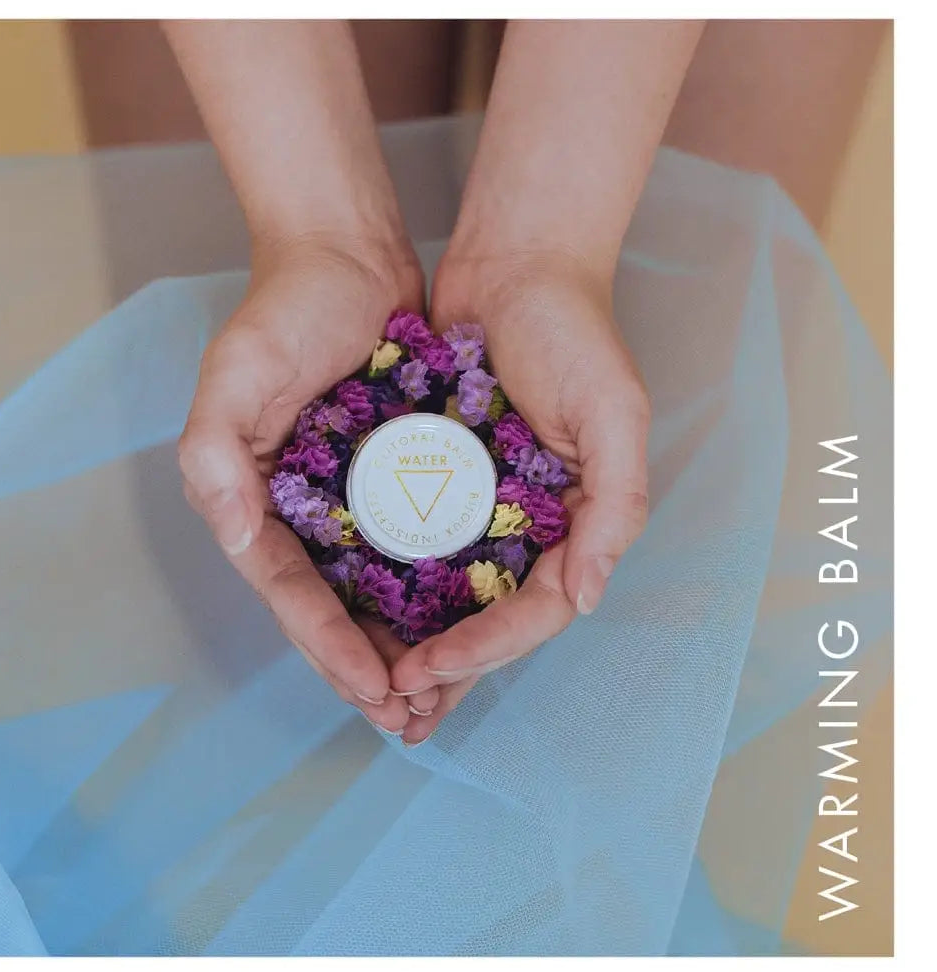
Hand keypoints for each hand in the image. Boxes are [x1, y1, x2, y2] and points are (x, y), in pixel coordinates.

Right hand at [178, 235, 435, 731]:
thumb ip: (214, 454)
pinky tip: (462, 624)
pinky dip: (431, 591)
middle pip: (332, 608)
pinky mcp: (390, 476)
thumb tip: (235, 537)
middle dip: (367, 668)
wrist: (346, 256)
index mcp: (255, 501)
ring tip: (439, 699)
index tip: (375, 692)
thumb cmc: (284, 310)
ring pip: (374, 592)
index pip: (292, 593)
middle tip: (411, 722)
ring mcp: (346, 497)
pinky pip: (411, 547)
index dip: (329, 648)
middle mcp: (299, 510)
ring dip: (402, 646)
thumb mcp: (234, 373)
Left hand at [390, 250, 650, 743]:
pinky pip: (414, 542)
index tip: (427, 670)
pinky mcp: (440, 478)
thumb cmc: (575, 334)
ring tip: (371, 685)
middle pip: (489, 618)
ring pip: (448, 595)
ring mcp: (483, 505)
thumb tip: (587, 598)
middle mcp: (531, 525)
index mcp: (575, 522)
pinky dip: (392, 584)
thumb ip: (616, 506)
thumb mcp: (615, 415)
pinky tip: (355, 614)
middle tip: (392, 707)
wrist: (514, 265)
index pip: (535, 611)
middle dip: (446, 668)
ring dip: (415, 643)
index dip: (486, 649)